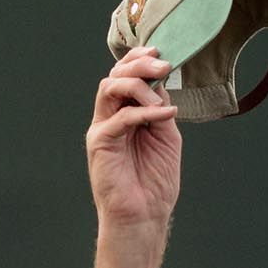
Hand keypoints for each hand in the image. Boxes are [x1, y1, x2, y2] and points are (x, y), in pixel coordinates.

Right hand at [86, 47, 181, 229]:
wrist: (144, 216)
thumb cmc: (155, 182)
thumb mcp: (166, 137)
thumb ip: (161, 110)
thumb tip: (162, 82)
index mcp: (125, 114)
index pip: (126, 76)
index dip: (140, 59)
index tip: (161, 52)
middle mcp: (110, 117)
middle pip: (115, 75)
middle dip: (139, 64)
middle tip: (163, 64)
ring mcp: (102, 128)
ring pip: (110, 88)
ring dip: (137, 83)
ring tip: (161, 93)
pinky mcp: (101, 142)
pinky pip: (120, 117)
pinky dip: (144, 111)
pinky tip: (165, 113)